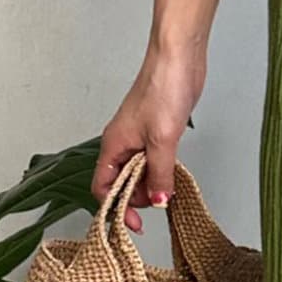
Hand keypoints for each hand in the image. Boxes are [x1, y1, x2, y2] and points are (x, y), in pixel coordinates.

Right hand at [91, 44, 206, 230]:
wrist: (179, 59)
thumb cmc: (164, 89)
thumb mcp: (163, 140)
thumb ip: (160, 175)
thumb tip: (160, 202)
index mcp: (113, 145)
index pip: (103, 187)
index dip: (117, 208)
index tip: (135, 222)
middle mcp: (122, 143)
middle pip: (122, 184)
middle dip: (139, 197)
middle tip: (161, 202)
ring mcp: (138, 138)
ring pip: (139, 173)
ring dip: (153, 185)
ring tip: (170, 187)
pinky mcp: (155, 132)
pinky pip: (153, 161)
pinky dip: (162, 171)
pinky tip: (174, 173)